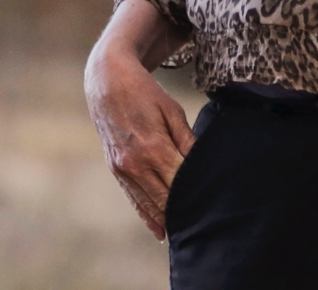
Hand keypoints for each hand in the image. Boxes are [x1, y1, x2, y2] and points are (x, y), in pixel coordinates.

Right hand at [85, 40, 195, 240]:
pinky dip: (146, 215)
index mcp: (154, 147)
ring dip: (165, 219)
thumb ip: (186, 141)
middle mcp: (136, 163)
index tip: (211, 205)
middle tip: (204, 225)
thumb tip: (200, 166)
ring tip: (184, 234)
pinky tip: (159, 230)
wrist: (107, 83)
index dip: (195, 195)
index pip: (180, 182)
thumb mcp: (172, 110)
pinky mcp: (116, 169)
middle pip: (165, 199)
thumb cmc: (144, 93)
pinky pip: (133, 198)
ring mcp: (123, 169)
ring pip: (148, 204)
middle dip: (183, 212)